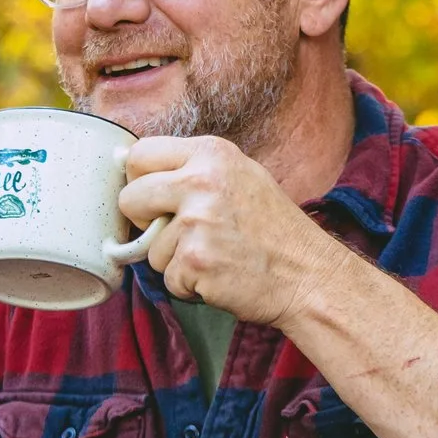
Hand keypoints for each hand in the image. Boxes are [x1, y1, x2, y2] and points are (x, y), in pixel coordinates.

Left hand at [117, 136, 348, 325]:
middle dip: (144, 222)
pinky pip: (168, 278)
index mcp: (211, 153)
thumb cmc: (273, 229)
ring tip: (216, 256)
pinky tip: (219, 276)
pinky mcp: (195, 260)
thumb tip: (136, 174)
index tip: (152, 199)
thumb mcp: (239, 176)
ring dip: (174, 261)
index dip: (139, 181)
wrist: (308, 274)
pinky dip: (188, 285)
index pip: (139, 155)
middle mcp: (201, 181)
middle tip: (177, 233)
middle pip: (129, 198)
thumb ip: (192, 170)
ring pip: (149, 248)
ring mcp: (197, 221)